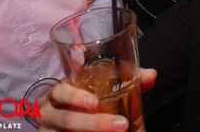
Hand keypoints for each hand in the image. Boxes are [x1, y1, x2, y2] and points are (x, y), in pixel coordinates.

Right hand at [37, 69, 156, 130]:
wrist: (56, 123)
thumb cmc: (80, 99)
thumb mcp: (94, 88)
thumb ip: (122, 79)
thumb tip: (151, 75)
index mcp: (57, 94)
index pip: (61, 91)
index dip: (76, 96)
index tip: (95, 103)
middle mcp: (49, 113)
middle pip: (68, 120)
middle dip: (95, 124)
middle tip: (122, 125)